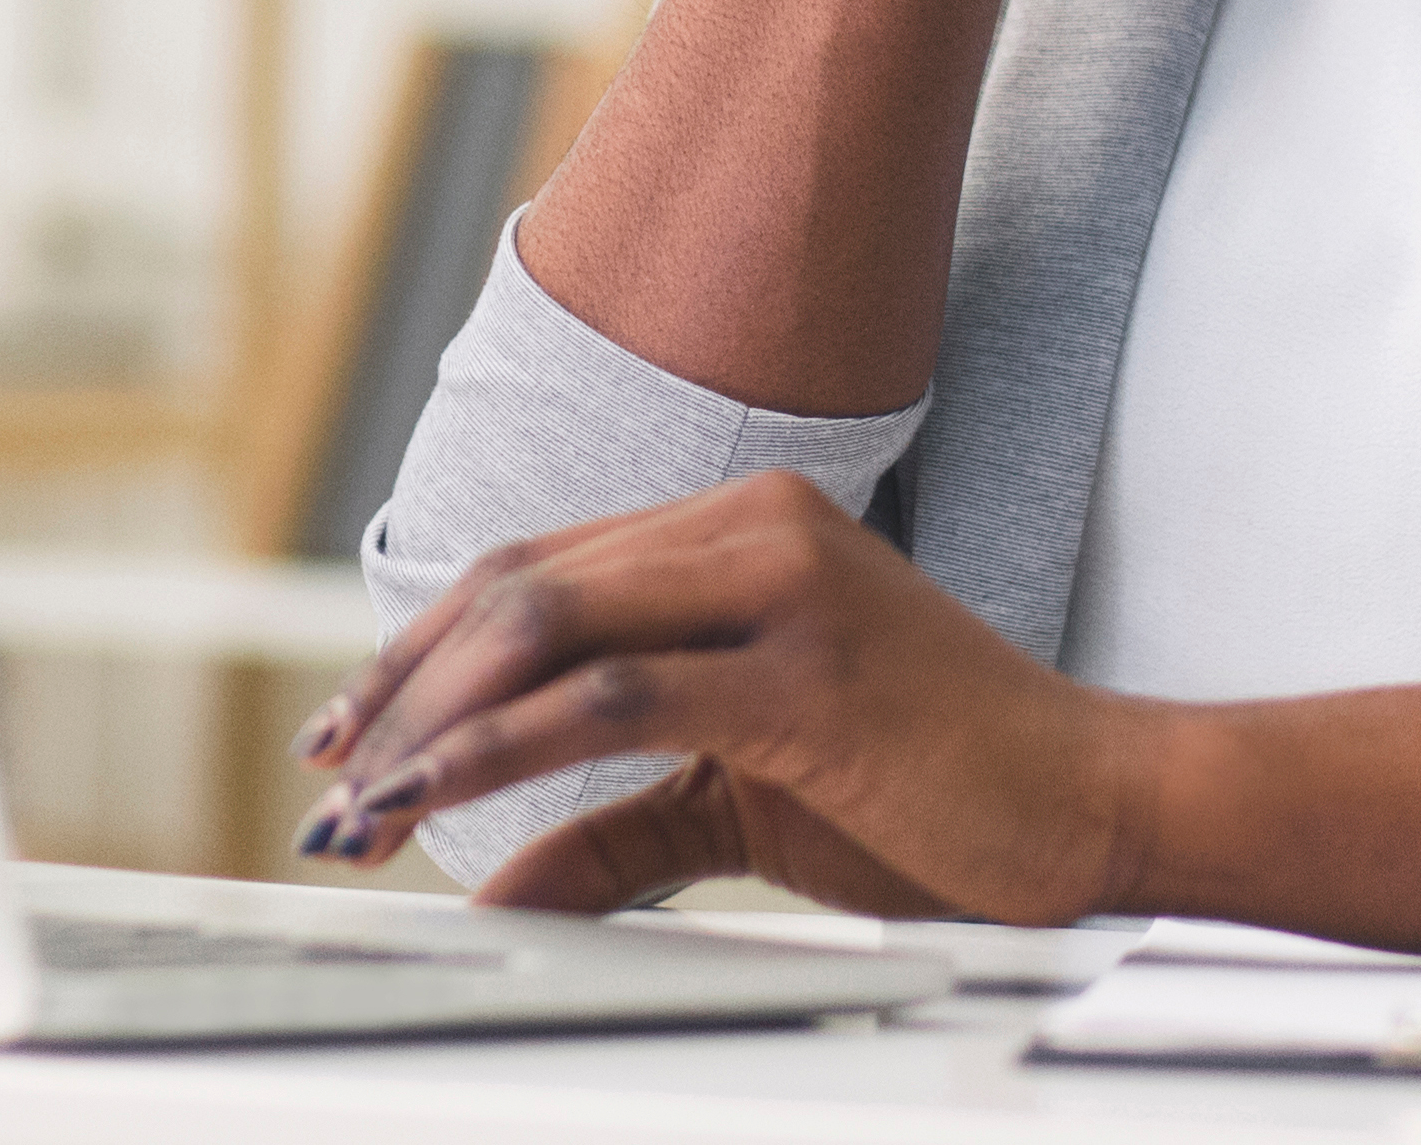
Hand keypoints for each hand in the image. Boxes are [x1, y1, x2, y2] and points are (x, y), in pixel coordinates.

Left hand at [285, 471, 1151, 921]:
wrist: (1095, 808)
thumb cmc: (937, 797)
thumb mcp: (746, 804)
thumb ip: (618, 833)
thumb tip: (495, 895)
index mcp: (742, 528)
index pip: (539, 568)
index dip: (425, 649)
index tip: (346, 729)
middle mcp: (754, 525)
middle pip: (521, 587)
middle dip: (400, 689)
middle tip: (325, 781)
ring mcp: (783, 584)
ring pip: (551, 625)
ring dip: (431, 725)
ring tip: (359, 805)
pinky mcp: (804, 670)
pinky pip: (614, 699)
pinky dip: (505, 752)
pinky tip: (441, 802)